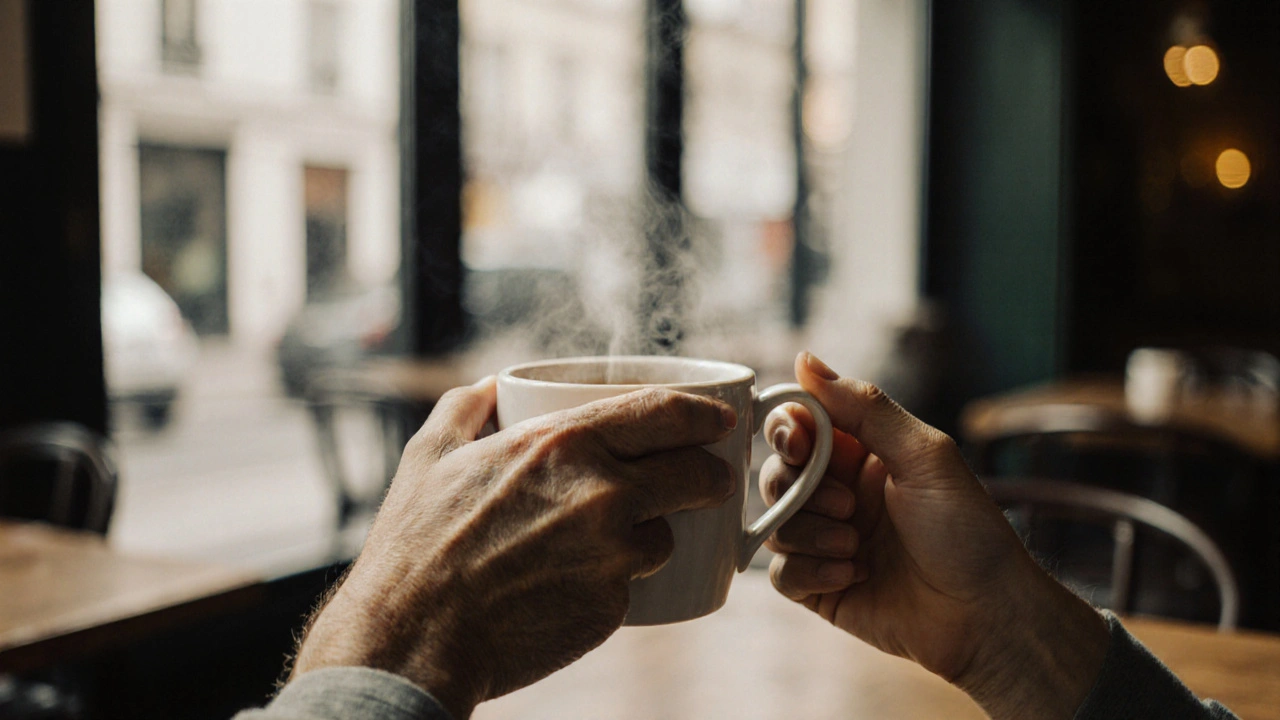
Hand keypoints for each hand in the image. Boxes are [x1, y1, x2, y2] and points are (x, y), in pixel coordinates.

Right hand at [292, 378, 736, 718]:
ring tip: (612, 543)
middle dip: (712, 476)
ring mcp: (611, 555)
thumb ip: (467, 406)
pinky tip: (576, 585)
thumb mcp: (430, 455)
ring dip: (653, 535)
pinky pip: (632, 586)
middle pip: (695, 474)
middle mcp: (601, 494)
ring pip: (666, 536)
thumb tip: (495, 385)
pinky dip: (616, 582)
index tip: (722, 420)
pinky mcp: (611, 608)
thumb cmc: (414, 546)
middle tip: (709, 481)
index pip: (665, 415)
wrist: (412, 640)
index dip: (705, 414)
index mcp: (563, 443)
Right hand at [760, 353, 1109, 719]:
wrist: (986, 614)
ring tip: (857, 548)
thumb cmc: (967, 530)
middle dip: (800, 489)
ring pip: (774, 524)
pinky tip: (854, 575)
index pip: (798, 426)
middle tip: (847, 506)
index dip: (787, 431)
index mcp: (861, 454)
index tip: (799, 444)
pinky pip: (782, 573)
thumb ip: (865, 407)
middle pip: (776, 474)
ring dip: (810, 533)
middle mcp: (838, 493)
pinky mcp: (821, 587)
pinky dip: (811, 571)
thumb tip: (806, 360)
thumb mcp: (924, 455)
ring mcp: (827, 541)